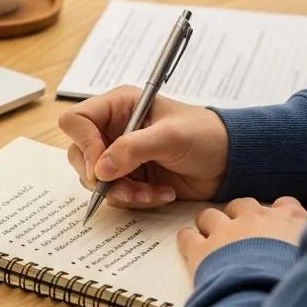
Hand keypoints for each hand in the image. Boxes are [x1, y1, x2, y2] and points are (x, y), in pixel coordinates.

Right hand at [58, 86, 229, 207]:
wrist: (229, 162)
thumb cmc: (206, 136)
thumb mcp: (171, 137)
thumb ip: (133, 149)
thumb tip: (99, 169)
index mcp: (119, 106)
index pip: (77, 121)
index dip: (83, 144)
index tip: (101, 167)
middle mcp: (113, 129)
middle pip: (79, 154)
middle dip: (102, 177)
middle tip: (127, 187)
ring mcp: (120, 155)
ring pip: (95, 180)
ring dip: (122, 192)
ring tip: (151, 193)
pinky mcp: (130, 177)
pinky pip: (115, 194)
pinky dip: (136, 200)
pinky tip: (160, 193)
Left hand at [178, 197, 306, 275]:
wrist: (265, 299)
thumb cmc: (298, 286)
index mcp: (289, 222)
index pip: (287, 205)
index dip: (280, 214)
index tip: (278, 227)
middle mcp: (256, 219)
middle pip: (245, 205)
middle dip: (241, 216)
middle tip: (242, 236)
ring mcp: (226, 232)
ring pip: (210, 215)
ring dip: (210, 225)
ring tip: (213, 241)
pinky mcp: (202, 249)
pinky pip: (187, 236)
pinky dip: (188, 241)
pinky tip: (192, 250)